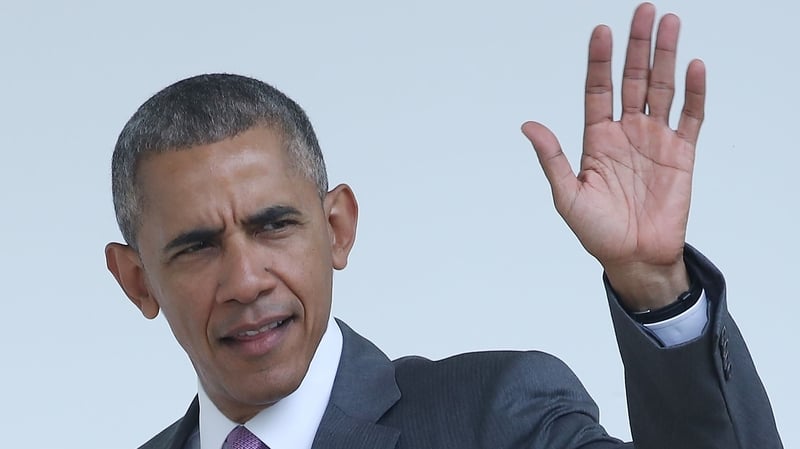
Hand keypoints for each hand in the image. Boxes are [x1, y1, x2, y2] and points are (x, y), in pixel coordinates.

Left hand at [522, 3, 705, 309]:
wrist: (634, 258)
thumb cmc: (598, 232)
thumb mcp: (567, 195)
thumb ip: (551, 158)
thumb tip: (528, 125)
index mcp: (597, 139)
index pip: (598, 90)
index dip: (600, 61)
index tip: (601, 31)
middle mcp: (626, 133)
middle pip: (632, 79)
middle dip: (638, 46)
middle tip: (644, 11)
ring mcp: (655, 141)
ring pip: (662, 89)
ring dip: (666, 57)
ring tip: (669, 23)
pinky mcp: (681, 155)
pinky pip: (691, 118)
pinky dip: (694, 93)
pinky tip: (693, 67)